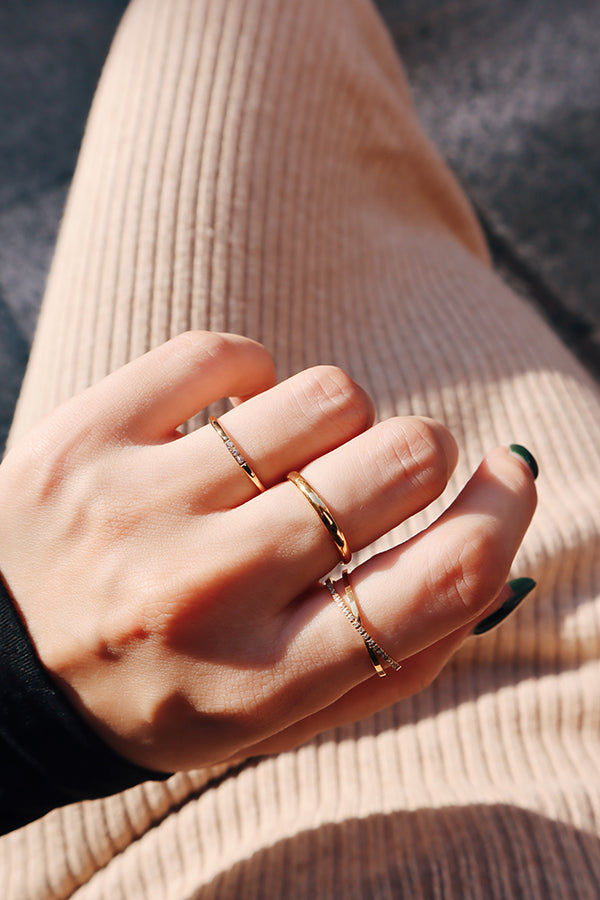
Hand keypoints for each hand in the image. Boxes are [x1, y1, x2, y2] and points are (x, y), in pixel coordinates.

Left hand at [0, 332, 536, 771]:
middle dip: (417, 458)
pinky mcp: (88, 436)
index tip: (507, 479)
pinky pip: (225, 354)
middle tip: (378, 475)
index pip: (440, 581)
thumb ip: (396, 654)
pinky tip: (224, 427)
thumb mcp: (280, 719)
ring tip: (286, 459)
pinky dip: (251, 378)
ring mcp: (142, 506)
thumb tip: (493, 546)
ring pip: (325, 396)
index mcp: (267, 679)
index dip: (503, 515)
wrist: (1, 673)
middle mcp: (209, 592)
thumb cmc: (164, 691)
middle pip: (394, 466)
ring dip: (334, 420)